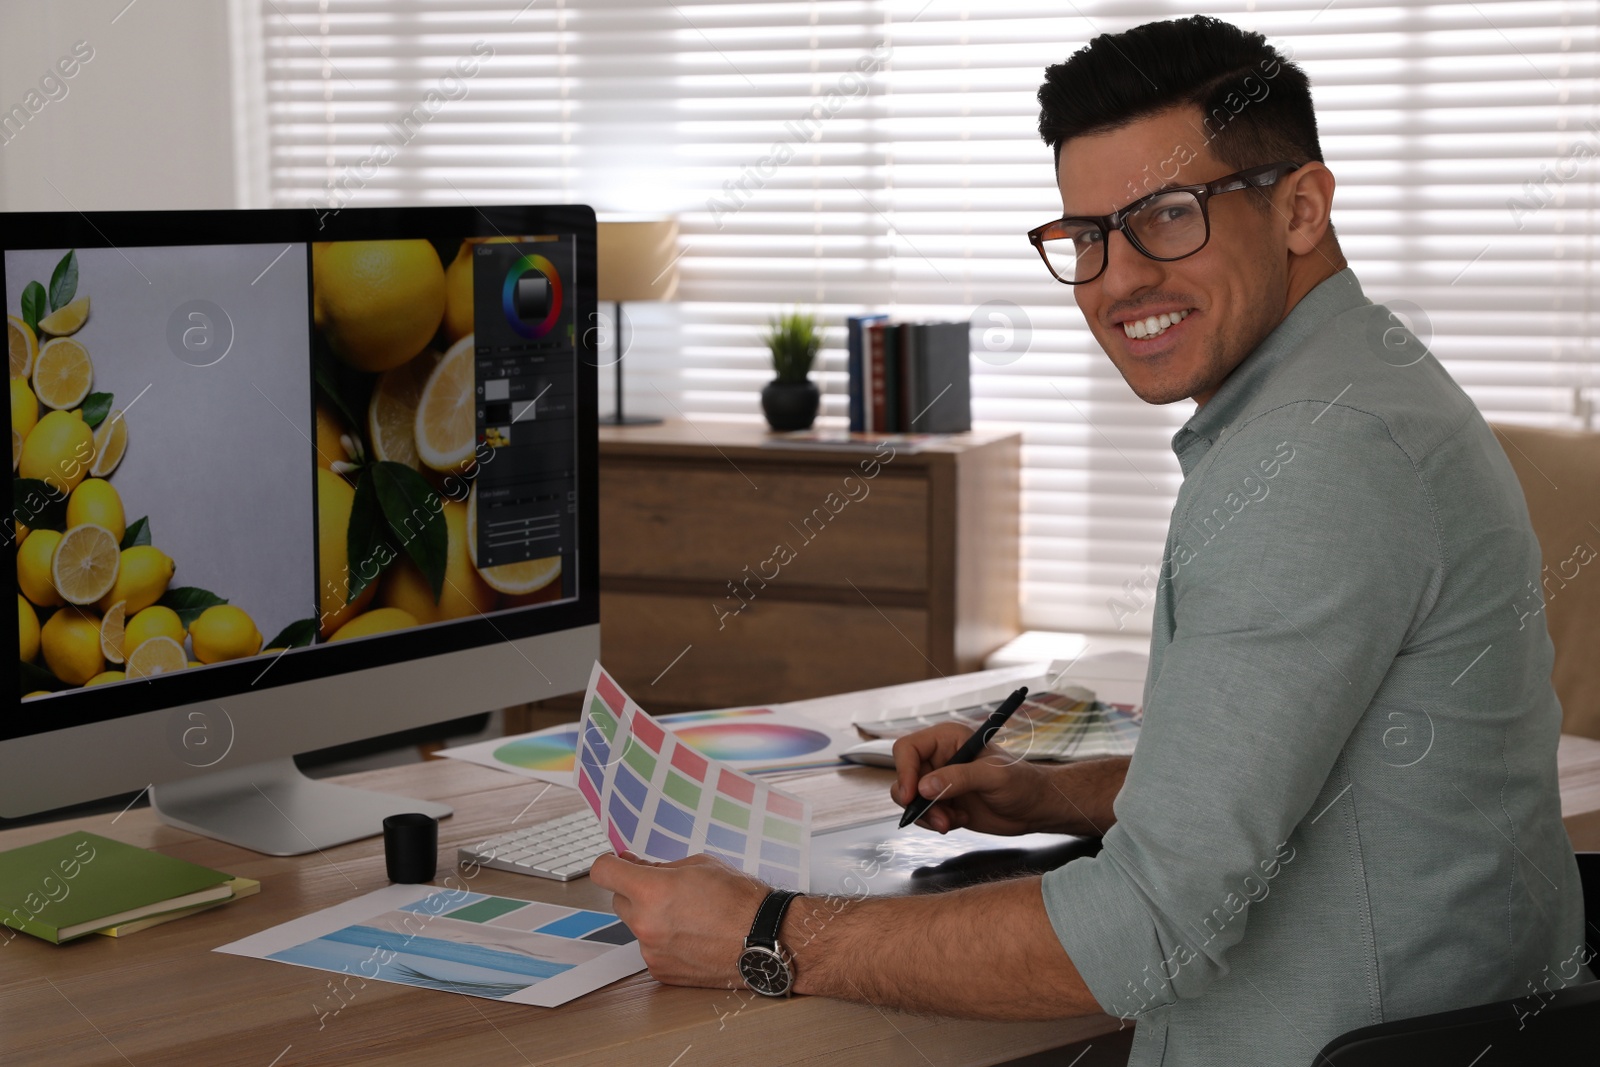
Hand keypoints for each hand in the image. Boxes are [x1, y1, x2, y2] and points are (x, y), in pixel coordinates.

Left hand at [589, 852, 768, 987]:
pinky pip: (652, 948)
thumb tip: (638, 867)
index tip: (616, 864)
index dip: (609, 864)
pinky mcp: (661, 971)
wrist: (764, 938)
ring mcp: (651, 951)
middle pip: (619, 900)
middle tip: (666, 889)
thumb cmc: (740, 899)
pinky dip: (665, 941)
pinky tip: (693, 936)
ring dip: (653, 918)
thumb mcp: (699, 865)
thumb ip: (661, 867)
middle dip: (636, 892)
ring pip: (638, 926)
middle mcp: (645, 923)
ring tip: (690, 916)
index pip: (603, 872)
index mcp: (652, 891)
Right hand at [890, 723, 1053, 835]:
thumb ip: (959, 778)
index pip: (908, 749)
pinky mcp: (943, 801)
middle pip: (905, 777)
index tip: (912, 796)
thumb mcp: (994, 777)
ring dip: (928, 815)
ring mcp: (939, 780)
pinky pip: (922, 813)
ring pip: (910, 799)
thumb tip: (924, 788)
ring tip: (953, 821)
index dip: (904, 771)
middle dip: (918, 802)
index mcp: (948, 738)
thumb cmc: (1022, 783)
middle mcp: (939, 757)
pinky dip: (936, 822)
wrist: (1035, 808)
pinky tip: (961, 820)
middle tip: (941, 819)